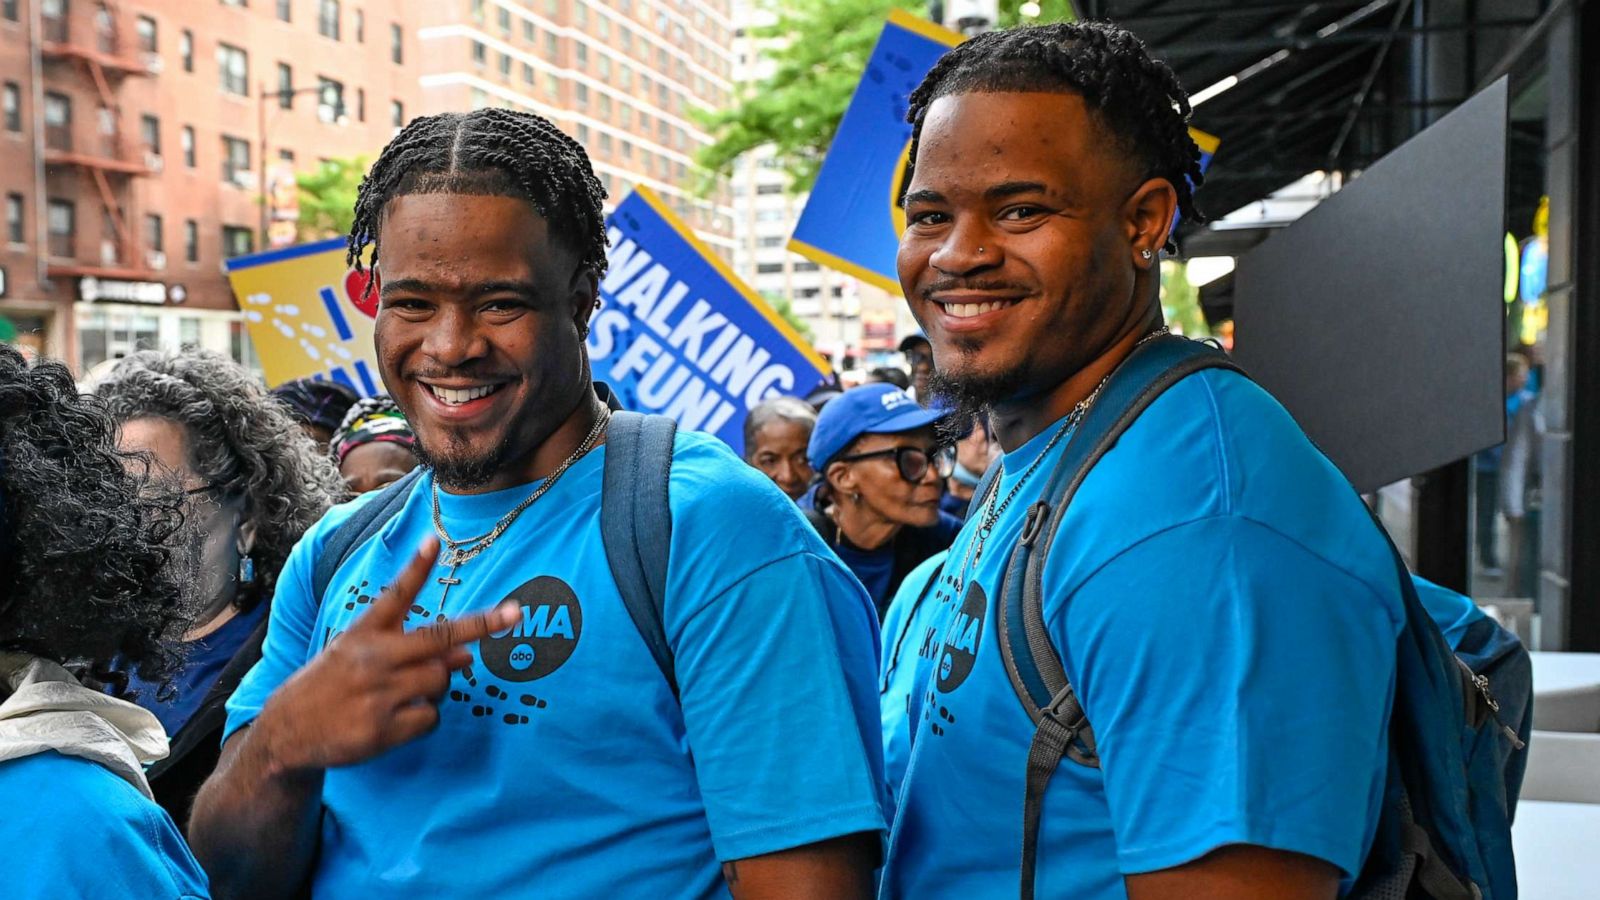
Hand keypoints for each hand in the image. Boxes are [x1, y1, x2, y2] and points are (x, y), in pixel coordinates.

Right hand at [255, 536, 517, 770]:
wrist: (286, 733)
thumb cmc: (331, 685)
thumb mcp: (356, 654)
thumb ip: (408, 650)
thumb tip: (466, 656)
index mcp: (363, 634)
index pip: (394, 595)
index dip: (416, 569)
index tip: (433, 541)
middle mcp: (373, 659)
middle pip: (438, 638)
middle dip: (481, 625)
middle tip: (515, 613)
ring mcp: (378, 695)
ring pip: (441, 681)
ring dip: (438, 686)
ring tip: (408, 692)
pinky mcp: (383, 730)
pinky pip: (431, 717)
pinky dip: (425, 717)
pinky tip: (398, 719)